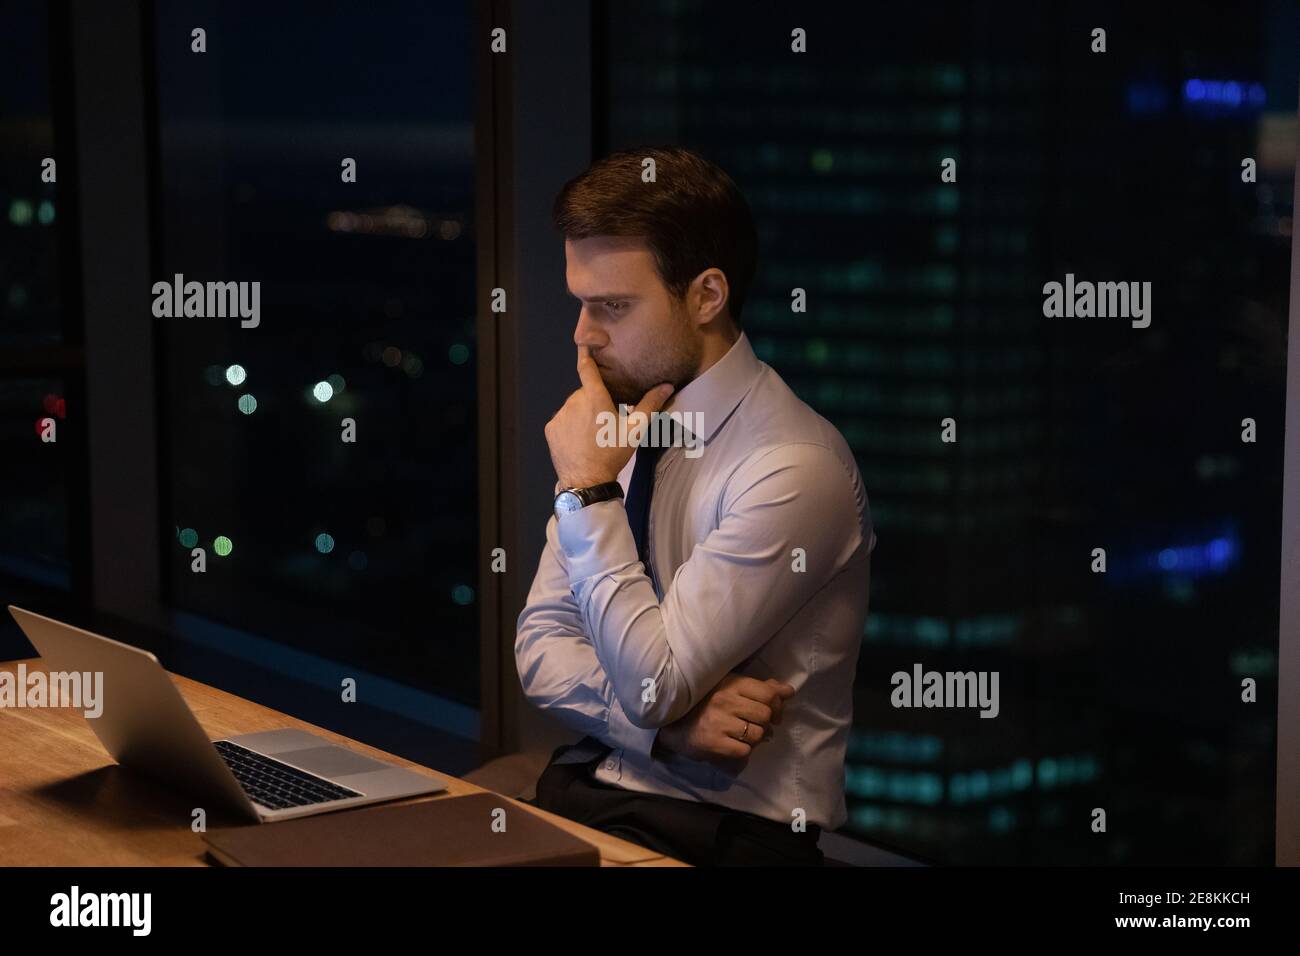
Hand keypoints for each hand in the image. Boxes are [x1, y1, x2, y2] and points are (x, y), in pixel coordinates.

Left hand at [544, 346, 674, 488]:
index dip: (585, 352)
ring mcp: (560, 415)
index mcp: (595, 399)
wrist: (586, 481)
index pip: (587, 368)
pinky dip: (571, 424)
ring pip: (574, 406)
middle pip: (586, 392)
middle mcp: (574, 402)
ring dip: (583, 413)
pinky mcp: (551, 428)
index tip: (584, 341)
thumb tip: (666, 386)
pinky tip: (580, 439)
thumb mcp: (635, 430)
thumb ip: (649, 405)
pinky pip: (563, 419)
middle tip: (607, 419)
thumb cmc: (612, 455)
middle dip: (595, 400)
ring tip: (594, 433)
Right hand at [654, 675, 795, 765]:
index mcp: (731, 683)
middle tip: (759, 725)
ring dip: (756, 738)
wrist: (672, 723)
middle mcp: (726, 701)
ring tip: (746, 735)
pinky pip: (744, 750)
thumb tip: (788, 691)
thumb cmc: (705, 703)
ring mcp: (719, 722)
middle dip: (767, 723)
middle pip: (766, 714)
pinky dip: (743, 750)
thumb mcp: (729, 687)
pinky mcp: (714, 743)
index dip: (778, 705)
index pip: (768, 693)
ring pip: (757, 734)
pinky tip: (734, 744)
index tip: (774, 712)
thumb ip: (760, 688)